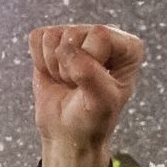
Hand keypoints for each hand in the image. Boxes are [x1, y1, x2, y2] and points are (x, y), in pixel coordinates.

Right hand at [28, 25, 143, 166]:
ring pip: (53, 36)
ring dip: (54, 66)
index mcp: (128, 47)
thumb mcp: (101, 102)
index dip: (89, 61)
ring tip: (68, 82)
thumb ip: (89, 74)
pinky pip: (37, 37)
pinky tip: (54, 74)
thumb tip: (65, 50)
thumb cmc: (91, 119)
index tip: (92, 85)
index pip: (100, 34)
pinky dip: (40, 61)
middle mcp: (105, 35)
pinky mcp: (54, 41)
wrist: (68, 132)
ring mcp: (78, 36)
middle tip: (77, 86)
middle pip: (73, 33)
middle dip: (68, 67)